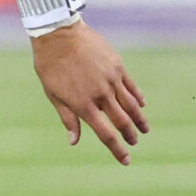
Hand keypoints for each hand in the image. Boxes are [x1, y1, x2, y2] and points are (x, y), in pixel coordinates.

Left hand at [30, 22, 147, 162]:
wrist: (59, 35)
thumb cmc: (51, 66)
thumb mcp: (54, 95)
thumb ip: (68, 119)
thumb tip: (73, 142)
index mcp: (84, 105)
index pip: (106, 134)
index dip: (117, 150)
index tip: (126, 160)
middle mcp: (101, 94)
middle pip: (122, 121)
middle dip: (130, 135)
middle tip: (134, 143)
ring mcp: (111, 79)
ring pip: (131, 105)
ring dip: (139, 119)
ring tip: (144, 129)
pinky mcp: (117, 65)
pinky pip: (131, 85)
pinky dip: (137, 97)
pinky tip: (141, 105)